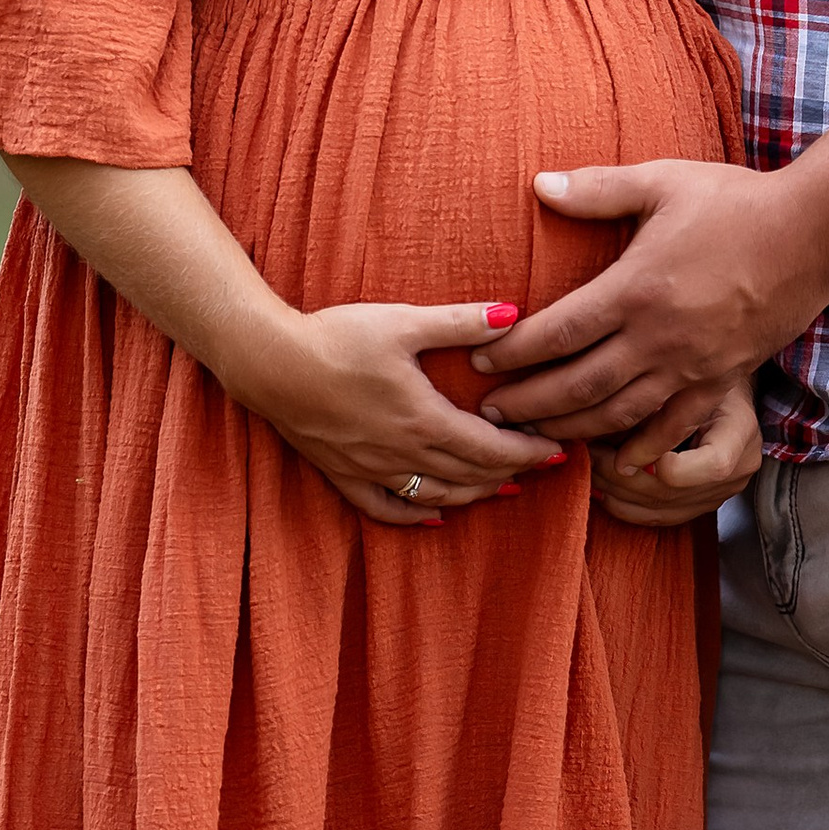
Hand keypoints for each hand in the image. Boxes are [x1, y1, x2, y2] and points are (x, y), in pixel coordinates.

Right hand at [244, 299, 567, 526]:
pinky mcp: (342, 473)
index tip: (560, 450)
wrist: (268, 362)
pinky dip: (416, 514)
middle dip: (512, 472)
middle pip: (471, 474)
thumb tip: (515, 315)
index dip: (529, 452)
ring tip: (503, 488)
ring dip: (474, 493)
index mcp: (424, 419)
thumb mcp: (403, 322)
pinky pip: (385, 508)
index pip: (492, 447)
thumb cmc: (336, 337)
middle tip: (543, 466)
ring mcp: (372, 469)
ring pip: (436, 495)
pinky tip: (435, 513)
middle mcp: (403, 454)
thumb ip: (461, 322)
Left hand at [470, 157, 828, 441]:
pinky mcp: (720, 382)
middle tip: (489, 414)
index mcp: (636, 289)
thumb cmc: (735, 203)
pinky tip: (614, 462)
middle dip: (528, 404)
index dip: (514, 353)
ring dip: (571, 431)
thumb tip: (539, 184)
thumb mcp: (663, 181)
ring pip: (618, 415)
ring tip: (535, 436)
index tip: (481, 362)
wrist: (812, 236)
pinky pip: (671, 428)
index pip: (558, 333)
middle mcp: (659, 338)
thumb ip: (598, 189)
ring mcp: (691, 367)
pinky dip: (638, 450)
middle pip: (578, 386)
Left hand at [590, 384, 761, 531]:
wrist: (721, 392)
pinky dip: (624, 506)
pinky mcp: (699, 507)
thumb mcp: (685, 377)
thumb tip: (605, 424)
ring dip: (616, 491)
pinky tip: (599, 488)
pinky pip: (658, 518)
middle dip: (623, 475)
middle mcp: (737, 472)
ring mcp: (719, 495)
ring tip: (589, 466)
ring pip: (660, 509)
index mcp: (740, 433)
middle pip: (675, 492)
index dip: (669, 466)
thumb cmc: (700, 375)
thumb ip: (657, 401)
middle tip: (590, 452)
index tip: (631, 453)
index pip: (714, 464)